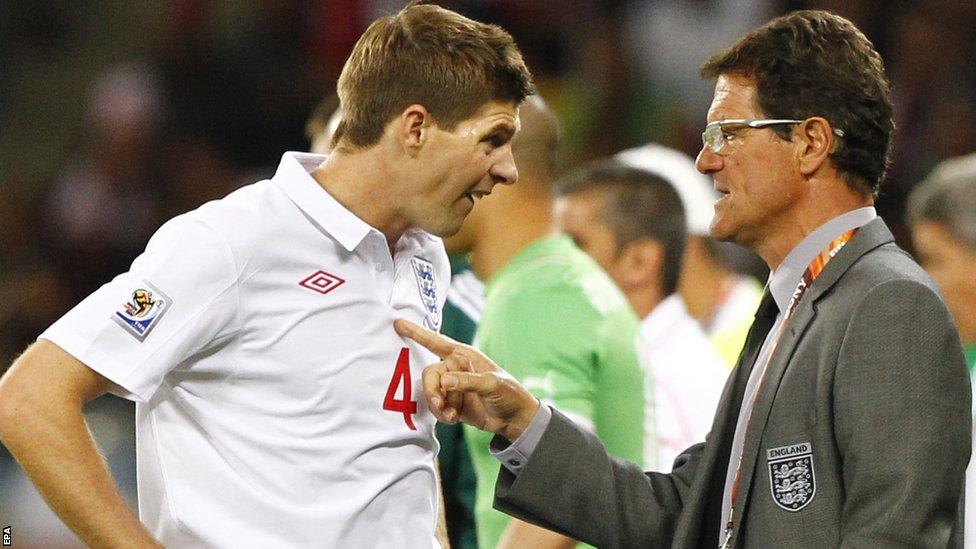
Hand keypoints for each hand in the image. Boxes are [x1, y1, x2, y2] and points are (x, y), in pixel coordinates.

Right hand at [394, 318, 539, 441]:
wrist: (514, 419)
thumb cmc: (509, 393)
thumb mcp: (491, 384)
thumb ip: (467, 381)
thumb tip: (444, 381)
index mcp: (464, 356)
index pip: (436, 342)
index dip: (416, 333)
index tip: (398, 323)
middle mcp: (454, 368)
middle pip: (429, 374)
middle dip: (431, 390)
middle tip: (439, 404)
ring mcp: (452, 386)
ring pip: (431, 392)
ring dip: (437, 405)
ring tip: (451, 413)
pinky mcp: (451, 403)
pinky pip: (437, 407)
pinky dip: (442, 414)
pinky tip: (454, 417)